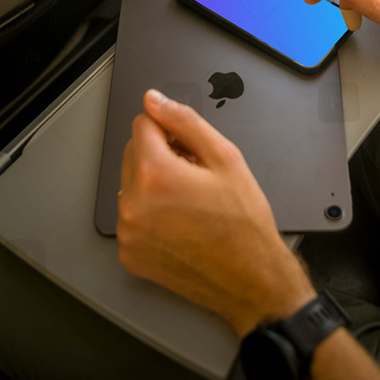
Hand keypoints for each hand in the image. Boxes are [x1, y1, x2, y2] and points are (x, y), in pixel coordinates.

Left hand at [117, 90, 315, 336]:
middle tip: (195, 176)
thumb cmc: (244, 222)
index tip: (189, 149)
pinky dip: (150, 213)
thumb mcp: (225, 157)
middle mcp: (132, 204)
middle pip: (133, 153)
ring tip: (189, 202)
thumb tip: (154, 100)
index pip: (142, 123)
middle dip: (160, 155)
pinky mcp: (129, 254)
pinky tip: (180, 223)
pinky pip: (132, 216)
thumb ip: (184, 122)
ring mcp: (128, 232)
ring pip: (131, 185)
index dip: (170, 130)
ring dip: (153, 184)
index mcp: (155, 174)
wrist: (251, 278)